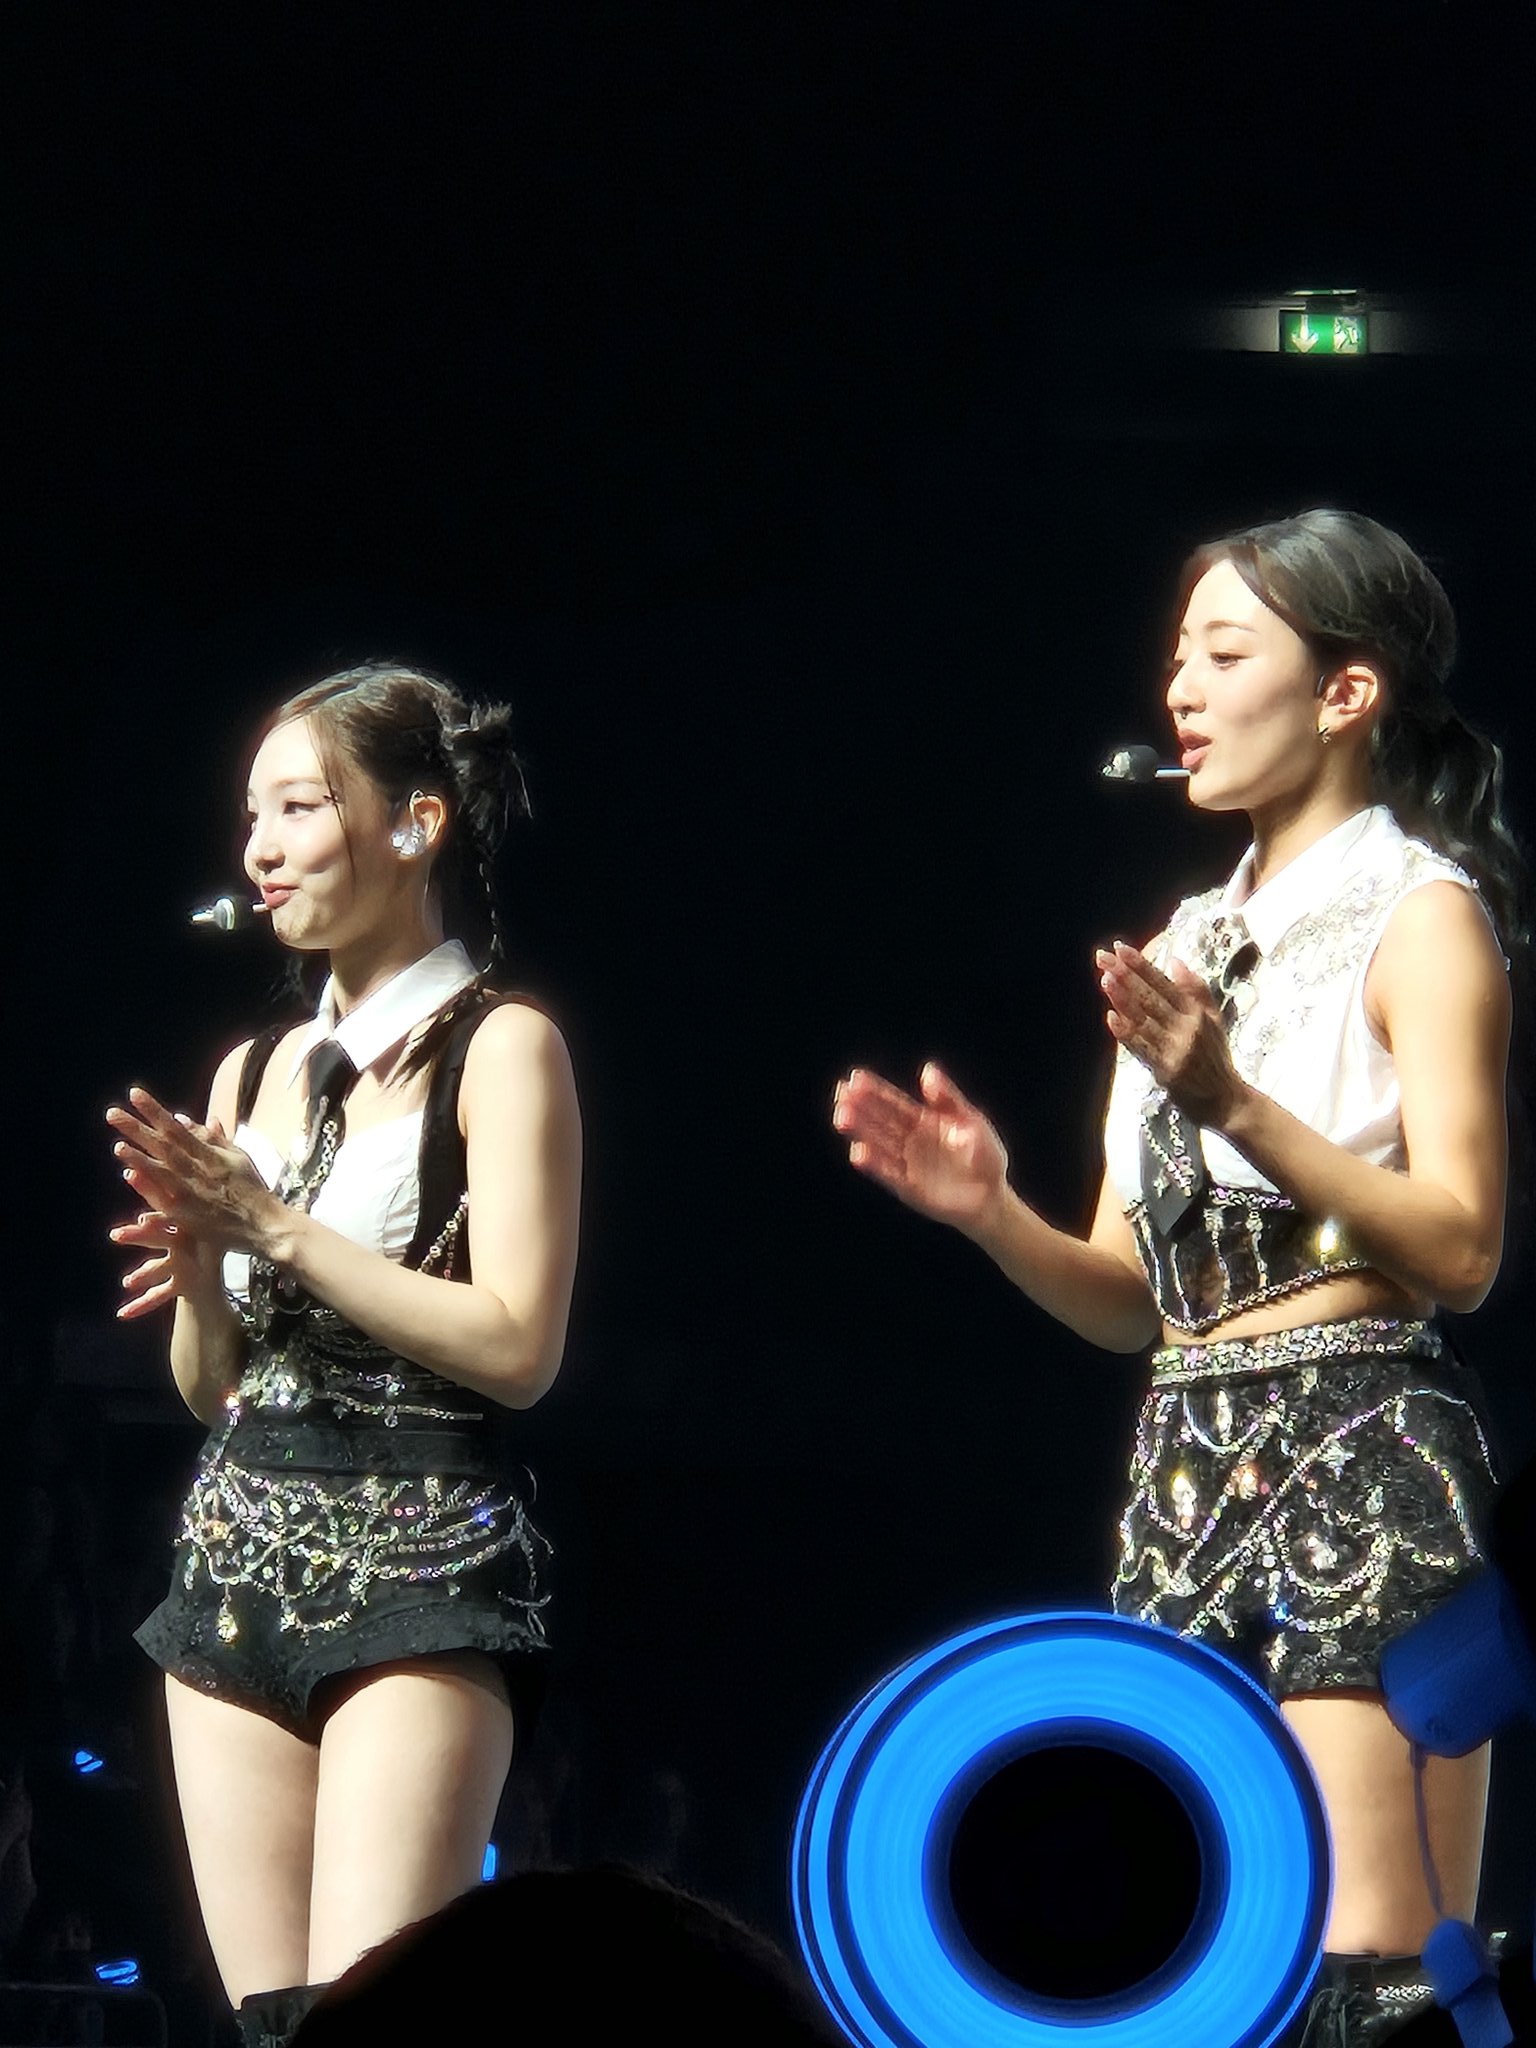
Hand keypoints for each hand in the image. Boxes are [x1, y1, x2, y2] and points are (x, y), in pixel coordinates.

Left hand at [106, 1087, 278, 1266]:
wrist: (266, 1225)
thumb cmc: (251, 1189)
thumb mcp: (236, 1156)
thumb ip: (210, 1137)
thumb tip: (182, 1118)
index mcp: (210, 1154)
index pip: (177, 1128)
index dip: (155, 1111)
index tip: (134, 1094)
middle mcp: (200, 1170)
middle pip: (164, 1146)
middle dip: (138, 1128)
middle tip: (112, 1113)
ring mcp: (193, 1193)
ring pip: (163, 1172)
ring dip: (140, 1158)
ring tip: (118, 1145)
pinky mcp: (188, 1216)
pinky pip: (164, 1200)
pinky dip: (149, 1188)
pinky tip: (130, 1178)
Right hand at [832, 1062, 1009, 1236]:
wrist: (993, 1197)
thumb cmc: (986, 1156)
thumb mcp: (971, 1120)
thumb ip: (947, 1098)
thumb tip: (927, 1069)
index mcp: (924, 1120)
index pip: (894, 1103)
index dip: (875, 1091)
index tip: (855, 1078)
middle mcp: (910, 1141)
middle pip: (881, 1122)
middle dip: (861, 1108)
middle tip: (841, 1094)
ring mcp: (907, 1164)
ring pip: (879, 1144)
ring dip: (861, 1132)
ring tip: (843, 1118)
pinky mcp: (908, 1187)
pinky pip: (889, 1174)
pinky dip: (874, 1165)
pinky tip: (858, 1153)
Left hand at [1096, 942, 1245, 1127]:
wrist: (1226, 1101)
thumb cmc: (1216, 1059)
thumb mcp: (1215, 1020)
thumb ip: (1197, 990)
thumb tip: (1176, 961)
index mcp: (1197, 1012)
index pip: (1165, 984)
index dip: (1142, 966)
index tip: (1121, 949)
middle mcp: (1188, 1028)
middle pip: (1152, 998)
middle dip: (1126, 976)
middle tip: (1103, 957)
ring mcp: (1176, 1049)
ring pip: (1144, 1020)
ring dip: (1123, 999)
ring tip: (1106, 979)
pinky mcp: (1166, 1070)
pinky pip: (1142, 1048)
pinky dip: (1126, 1033)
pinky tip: (1111, 1017)